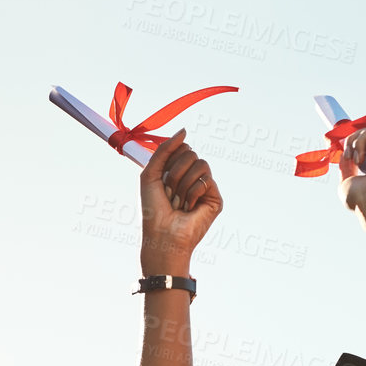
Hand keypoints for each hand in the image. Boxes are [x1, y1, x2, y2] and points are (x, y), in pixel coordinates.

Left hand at [139, 130, 222, 275]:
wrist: (161, 235)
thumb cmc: (152, 208)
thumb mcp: (151, 172)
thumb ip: (164, 149)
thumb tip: (184, 130)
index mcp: (178, 171)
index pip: (182, 148)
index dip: (169, 161)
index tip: (161, 180)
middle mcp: (193, 177)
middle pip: (190, 153)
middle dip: (175, 173)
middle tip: (169, 194)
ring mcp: (205, 188)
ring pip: (200, 163)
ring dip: (182, 183)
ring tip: (178, 202)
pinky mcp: (215, 199)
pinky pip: (206, 179)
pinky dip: (192, 193)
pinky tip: (189, 208)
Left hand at [336, 123, 365, 212]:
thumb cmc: (360, 199)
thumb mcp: (346, 180)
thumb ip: (346, 166)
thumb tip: (344, 150)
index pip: (364, 138)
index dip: (350, 140)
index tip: (344, 154)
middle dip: (353, 140)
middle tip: (351, 158)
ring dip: (360, 143)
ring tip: (360, 161)